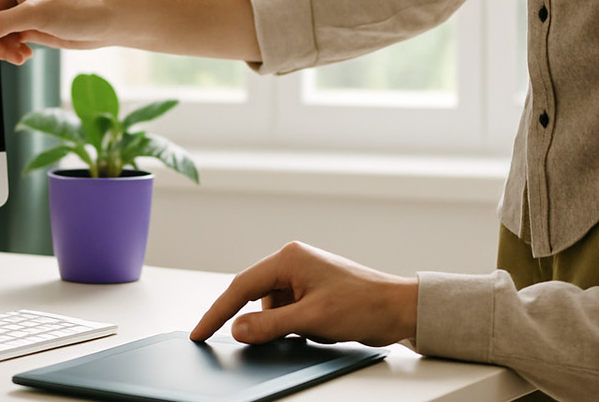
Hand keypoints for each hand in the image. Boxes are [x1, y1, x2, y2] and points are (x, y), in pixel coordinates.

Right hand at [0, 0, 117, 64]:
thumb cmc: (80, 8)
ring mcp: (17, 10)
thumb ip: (1, 22)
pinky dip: (9, 51)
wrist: (107, 21)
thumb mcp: (37, 15)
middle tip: (12, 49)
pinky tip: (25, 55)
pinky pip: (3, 40)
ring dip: (0, 47)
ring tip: (21, 55)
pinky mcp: (26, 26)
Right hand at [188, 242, 418, 346]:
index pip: (240, 287)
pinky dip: (295, 326)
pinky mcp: (313, 291)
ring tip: (315, 330)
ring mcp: (303, 276)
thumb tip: (237, 329)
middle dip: (261, 322)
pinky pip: (289, 311)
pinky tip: (318, 329)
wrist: (399, 309)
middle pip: (255, 297)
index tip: (200, 333)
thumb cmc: (363, 305)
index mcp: (289, 259)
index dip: (217, 312)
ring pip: (272, 308)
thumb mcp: (312, 319)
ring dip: (284, 326)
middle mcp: (293, 262)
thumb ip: (270, 325)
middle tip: (266, 339)